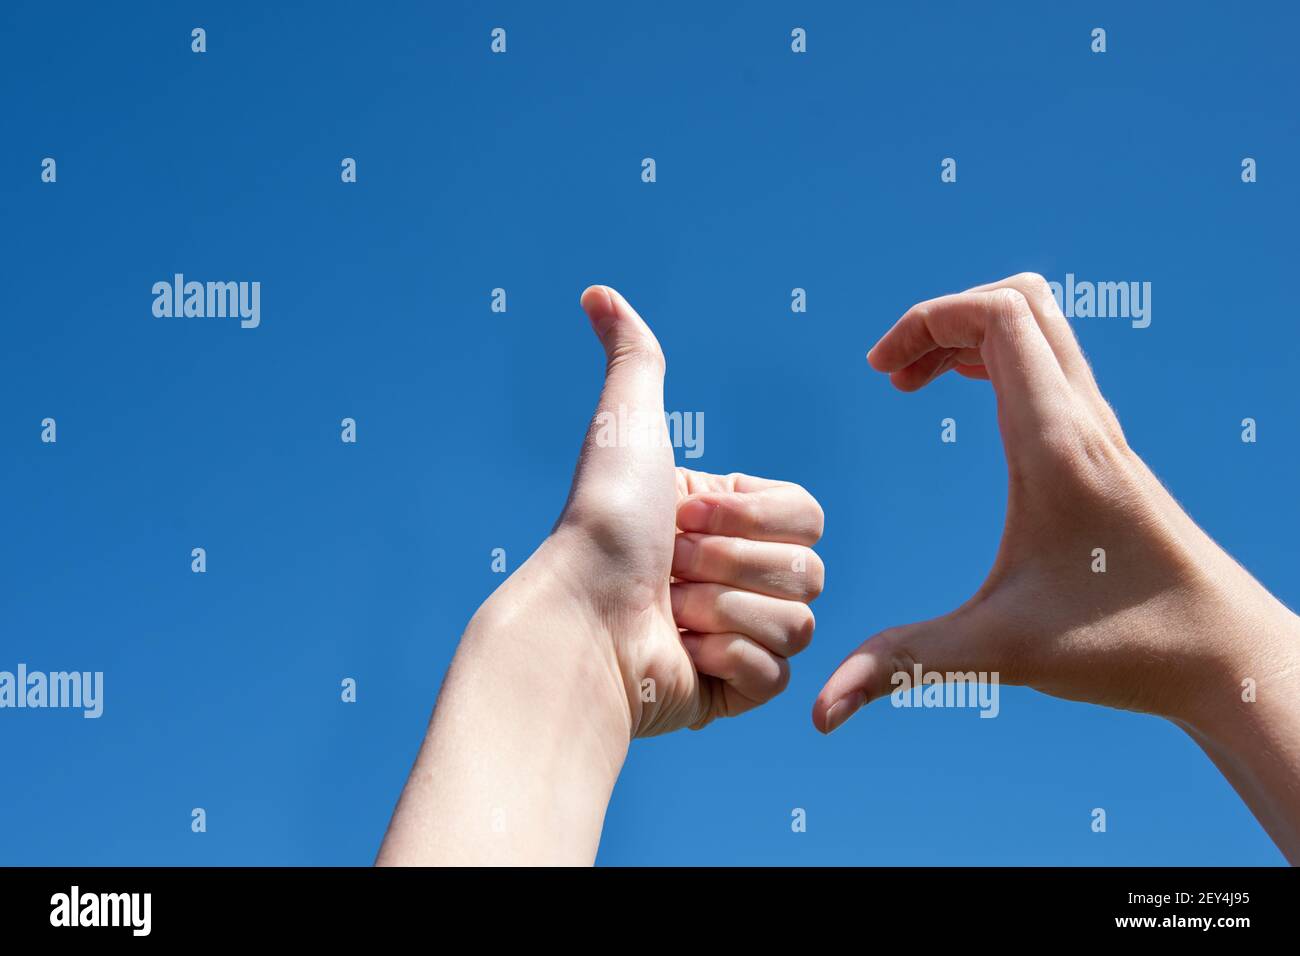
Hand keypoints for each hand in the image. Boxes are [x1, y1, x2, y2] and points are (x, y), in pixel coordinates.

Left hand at [378, 286, 822, 863]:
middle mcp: (740, 573)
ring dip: (722, 612)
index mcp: (730, 519)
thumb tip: (597, 292)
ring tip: (666, 613)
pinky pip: (779, 672)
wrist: (580, 619)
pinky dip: (727, 661)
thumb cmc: (602, 522)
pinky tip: (680, 653)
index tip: (683, 514)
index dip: (750, 514)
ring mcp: (742, 633)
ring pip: (801, 622)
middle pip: (812, 568)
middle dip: (730, 564)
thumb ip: (634, 356)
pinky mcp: (738, 689)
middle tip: (669, 568)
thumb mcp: (627, 425)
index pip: (808, 513)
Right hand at [811, 272, 1299, 859]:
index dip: (928, 319)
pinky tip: (972, 415)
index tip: (882, 373)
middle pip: (1020, 300)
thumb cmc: (1125, 646)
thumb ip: (902, 666)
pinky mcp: (1107, 451)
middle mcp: (1083, 420)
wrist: (1227, 657)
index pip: (999, 315)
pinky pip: (1051, 366)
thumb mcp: (998, 652)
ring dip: (971, 335)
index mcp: (1056, 443)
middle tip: (896, 376)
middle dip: (943, 318)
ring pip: (1040, 327)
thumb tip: (818, 715)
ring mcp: (1101, 430)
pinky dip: (1000, 362)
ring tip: (916, 384)